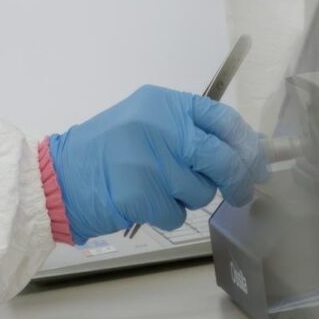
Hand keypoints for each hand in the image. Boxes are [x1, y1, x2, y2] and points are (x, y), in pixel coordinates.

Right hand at [47, 85, 267, 242]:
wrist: (59, 177)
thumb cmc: (104, 152)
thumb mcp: (144, 123)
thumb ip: (187, 130)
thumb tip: (242, 150)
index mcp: (162, 104)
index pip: (222, 118)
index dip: (247, 143)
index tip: (259, 161)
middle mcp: (159, 127)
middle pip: (222, 157)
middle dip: (240, 179)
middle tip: (244, 191)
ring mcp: (150, 161)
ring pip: (201, 190)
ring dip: (190, 197)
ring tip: (160, 189)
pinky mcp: (141, 194)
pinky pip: (177, 213)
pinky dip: (166, 214)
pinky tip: (145, 202)